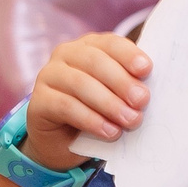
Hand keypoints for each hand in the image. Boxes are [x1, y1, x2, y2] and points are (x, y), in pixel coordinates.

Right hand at [24, 33, 152, 169]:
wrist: (62, 143)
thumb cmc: (96, 113)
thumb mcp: (115, 96)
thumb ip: (128, 88)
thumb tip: (149, 91)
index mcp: (88, 46)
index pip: (109, 43)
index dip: (128, 54)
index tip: (147, 70)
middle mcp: (65, 55)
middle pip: (95, 62)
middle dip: (121, 82)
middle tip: (142, 101)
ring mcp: (48, 76)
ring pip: (80, 84)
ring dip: (109, 104)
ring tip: (130, 121)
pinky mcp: (38, 101)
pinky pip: (66, 106)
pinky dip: (91, 120)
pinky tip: (109, 132)